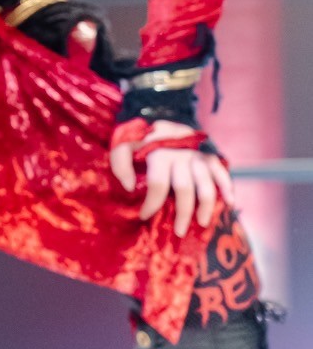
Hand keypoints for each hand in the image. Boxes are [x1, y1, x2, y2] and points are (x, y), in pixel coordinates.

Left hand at [110, 119, 234, 236]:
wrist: (158, 116)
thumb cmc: (139, 138)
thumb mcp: (122, 144)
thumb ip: (120, 162)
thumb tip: (130, 187)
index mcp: (159, 153)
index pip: (158, 184)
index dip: (152, 203)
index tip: (145, 216)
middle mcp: (180, 155)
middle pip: (185, 189)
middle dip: (182, 213)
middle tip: (179, 231)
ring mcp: (196, 155)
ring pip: (206, 184)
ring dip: (206, 205)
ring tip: (201, 222)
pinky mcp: (208, 154)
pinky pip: (221, 171)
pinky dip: (227, 186)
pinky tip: (229, 202)